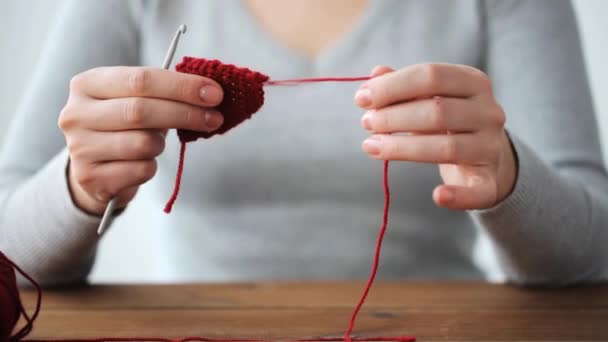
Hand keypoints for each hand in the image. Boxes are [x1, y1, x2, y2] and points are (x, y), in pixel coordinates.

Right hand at [59, 67, 223, 214]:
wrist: (93, 170)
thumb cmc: (123, 128)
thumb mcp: (136, 101)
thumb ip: (164, 93)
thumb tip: (210, 93)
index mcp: (88, 84)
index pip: (140, 79)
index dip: (181, 86)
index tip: (214, 93)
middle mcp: (76, 113)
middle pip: (142, 110)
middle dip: (186, 113)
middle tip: (214, 118)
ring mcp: (80, 147)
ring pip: (143, 143)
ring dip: (162, 144)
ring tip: (156, 144)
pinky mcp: (90, 177)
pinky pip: (141, 170)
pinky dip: (151, 167)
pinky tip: (142, 163)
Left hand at [356, 64, 516, 209]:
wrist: (485, 154)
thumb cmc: (448, 120)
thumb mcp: (429, 97)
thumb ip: (403, 86)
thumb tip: (375, 73)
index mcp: (473, 82)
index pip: (431, 76)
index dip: (392, 86)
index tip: (361, 98)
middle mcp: (488, 112)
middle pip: (437, 111)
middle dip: (394, 117)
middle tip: (367, 123)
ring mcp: (491, 146)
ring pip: (446, 147)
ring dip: (402, 148)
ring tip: (371, 146)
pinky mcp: (490, 180)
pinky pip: (477, 191)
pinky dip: (458, 196)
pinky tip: (437, 196)